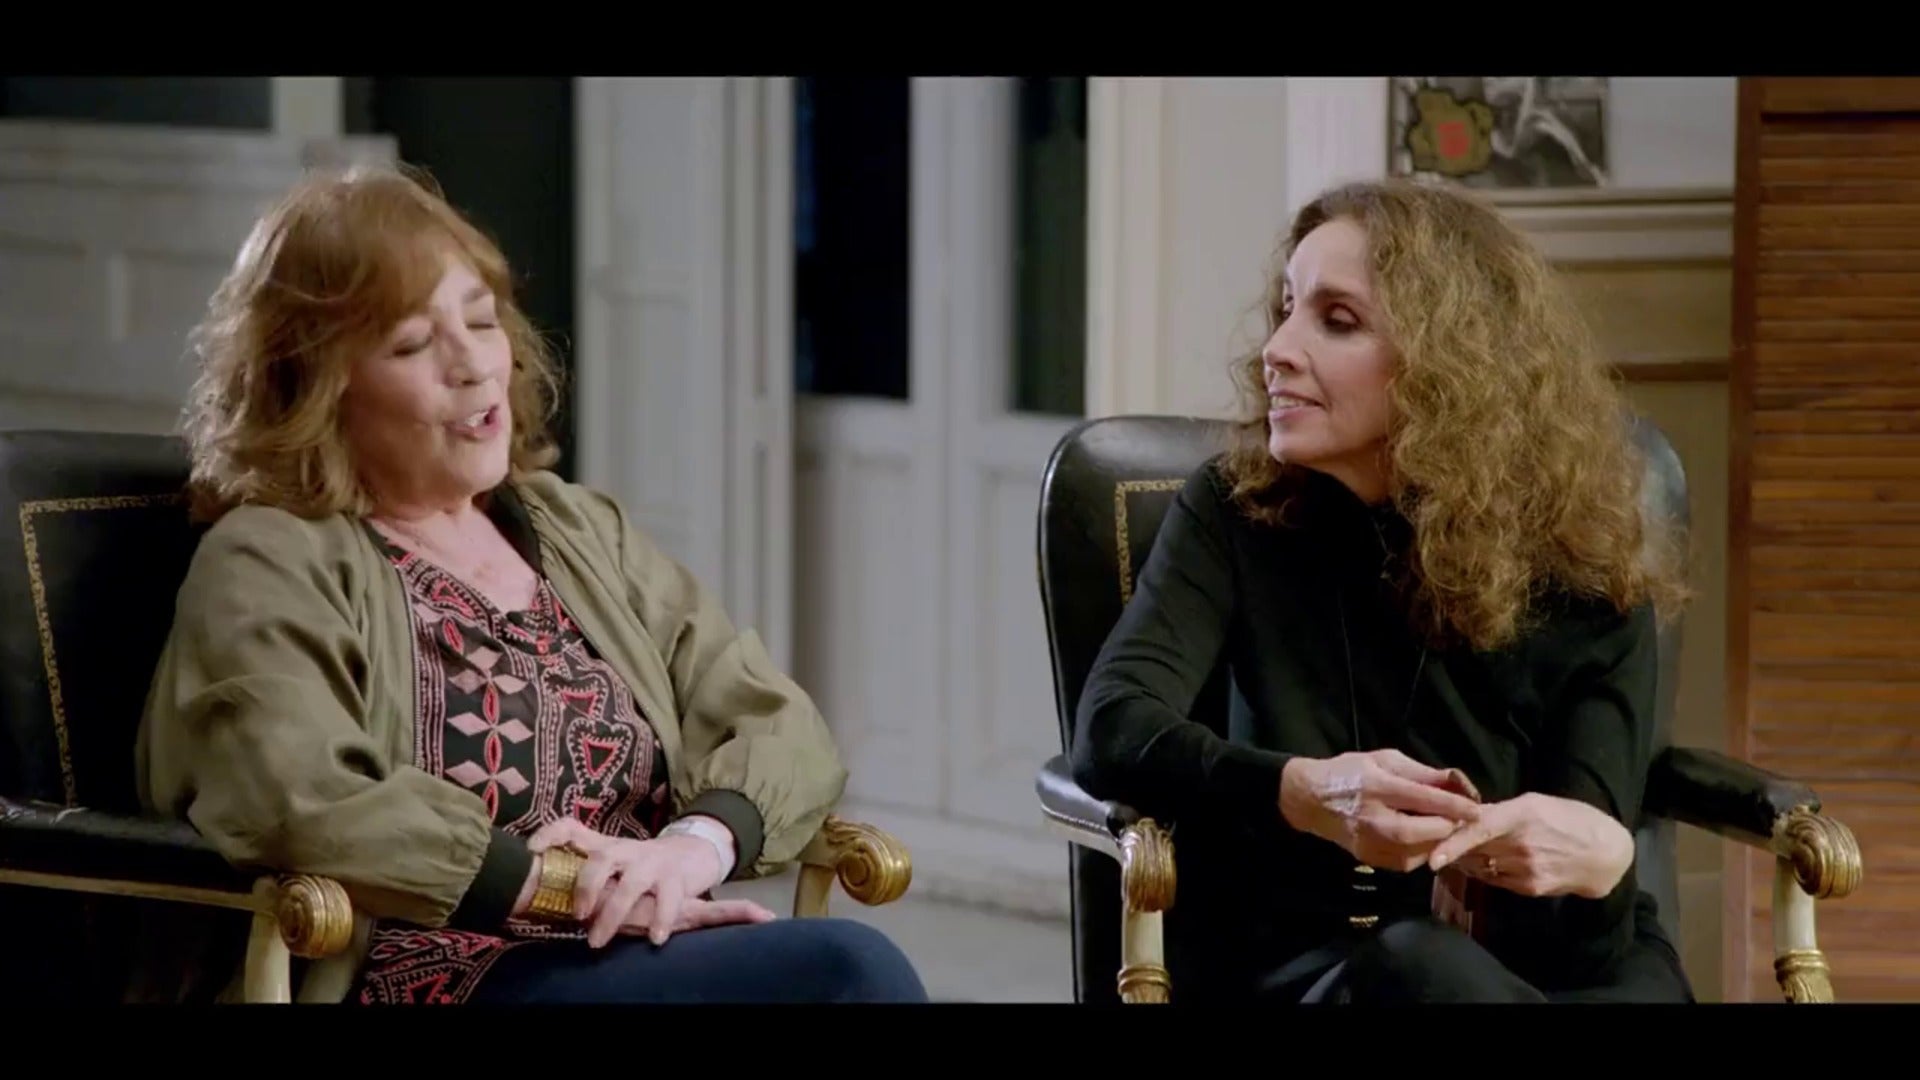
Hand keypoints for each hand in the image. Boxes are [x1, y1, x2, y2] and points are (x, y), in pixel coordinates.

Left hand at [529, 817, 738, 946]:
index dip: (551, 834)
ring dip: (613, 915)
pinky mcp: (676, 879)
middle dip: (586, 888)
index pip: (573, 829)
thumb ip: (586, 874)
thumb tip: (543, 894)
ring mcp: (652, 863)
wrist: (693, 854)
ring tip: (598, 941)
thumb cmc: (642, 866)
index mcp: (605, 847)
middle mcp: (626, 851)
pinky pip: (668, 900)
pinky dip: (661, 920)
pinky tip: (654, 938)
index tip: (532, 850)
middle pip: (601, 860)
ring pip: (631, 886)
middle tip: (577, 916)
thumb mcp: (613, 863)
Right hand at [1279, 749, 1483, 871]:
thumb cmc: (1350, 772)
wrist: (1310, 799)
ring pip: (1417, 852)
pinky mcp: (1369, 858)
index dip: (1455, 806)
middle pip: (1422, 832)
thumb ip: (1421, 772)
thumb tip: (1456, 781)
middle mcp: (1373, 817)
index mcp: (1378, 786)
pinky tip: (1421, 840)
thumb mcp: (1384, 759)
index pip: (1424, 799)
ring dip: (1436, 842)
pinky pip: (1406, 863)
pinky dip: (1421, 853)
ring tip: (1442, 829)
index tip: (1477, 809)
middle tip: (1458, 820)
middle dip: (1447, 827)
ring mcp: (1369, 842)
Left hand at [1427, 792, 1634, 898]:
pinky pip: (1494, 880)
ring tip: (1464, 850)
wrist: (1605, 854)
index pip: (1480, 829)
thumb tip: (1464, 814)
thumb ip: (1500, 810)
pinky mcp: (1529, 888)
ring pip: (1480, 867)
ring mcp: (1525, 870)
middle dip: (1451, 847)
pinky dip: (1485, 871)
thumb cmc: (1570, 819)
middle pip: (1473, 850)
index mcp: (1522, 815)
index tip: (1433, 858)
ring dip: (1466, 860)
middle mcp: (1521, 845)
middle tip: (1435, 840)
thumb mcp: (1536, 802)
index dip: (1454, 843)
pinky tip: (1488, 862)